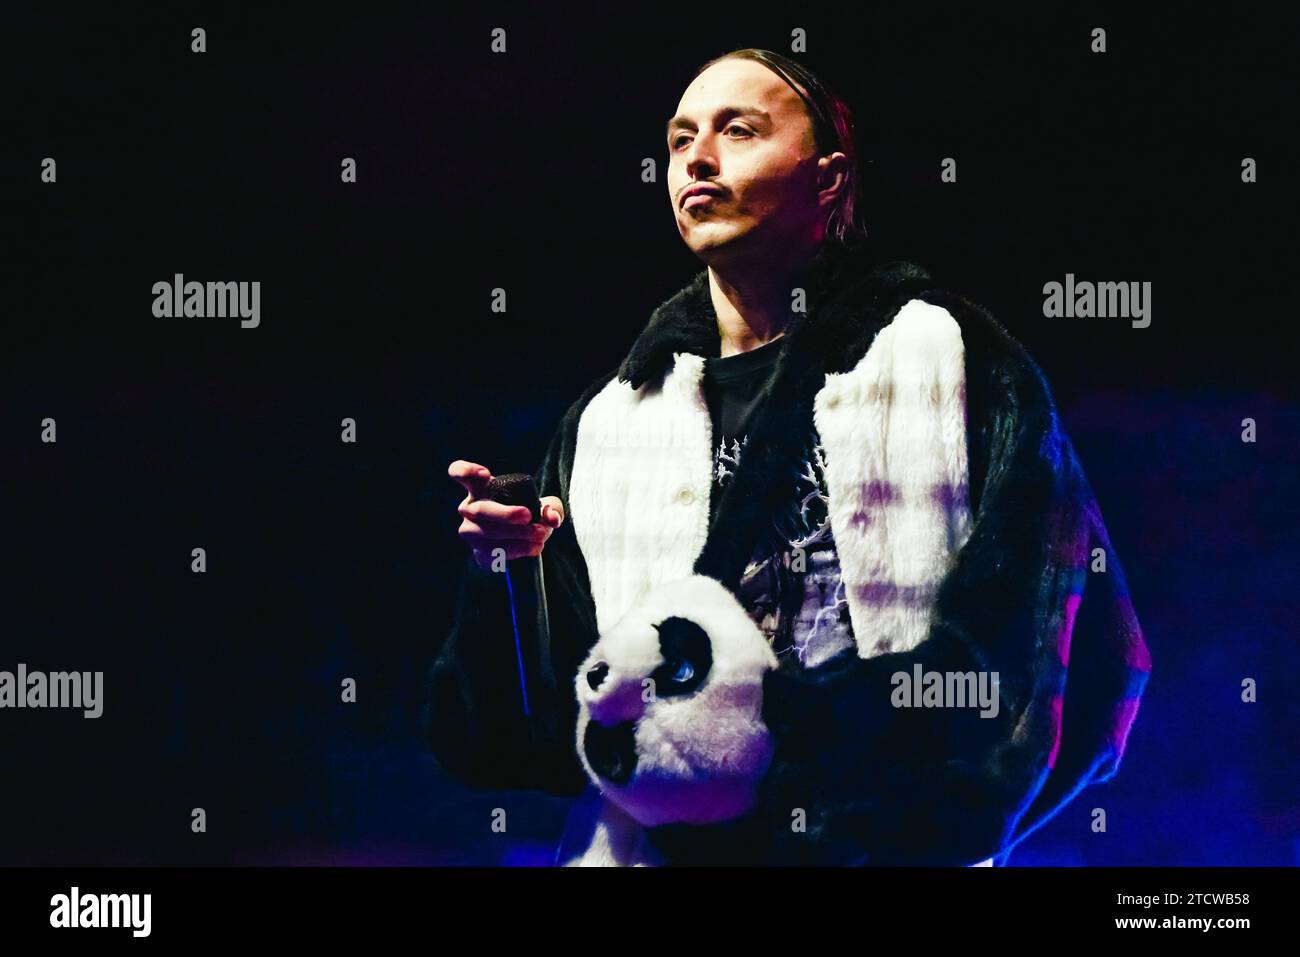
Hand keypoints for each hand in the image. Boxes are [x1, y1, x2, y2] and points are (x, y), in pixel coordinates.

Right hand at [449, 460, 564, 569]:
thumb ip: (553, 507)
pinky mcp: (478, 553)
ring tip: (540, 534)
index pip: (460, 472)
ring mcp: (471, 532)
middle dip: (504, 514)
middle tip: (528, 516)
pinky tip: (534, 547)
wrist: (526, 541)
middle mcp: (469, 509)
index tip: (485, 475)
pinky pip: (492, 553)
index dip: (466, 471)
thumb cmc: (530, 513)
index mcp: (481, 488)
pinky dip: (517, 550)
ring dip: (516, 535)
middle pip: (479, 510)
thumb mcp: (546, 505)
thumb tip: (551, 517)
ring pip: (485, 534)